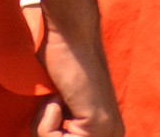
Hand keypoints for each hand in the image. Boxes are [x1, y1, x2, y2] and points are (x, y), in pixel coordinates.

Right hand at [35, 18, 122, 136]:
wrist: (72, 33)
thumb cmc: (61, 61)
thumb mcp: (64, 108)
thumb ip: (65, 125)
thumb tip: (60, 117)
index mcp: (108, 133)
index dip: (50, 131)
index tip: (57, 105)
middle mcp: (114, 135)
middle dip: (47, 131)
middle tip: (55, 101)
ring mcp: (109, 132)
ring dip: (45, 126)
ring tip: (57, 98)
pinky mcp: (98, 126)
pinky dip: (46, 122)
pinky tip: (58, 97)